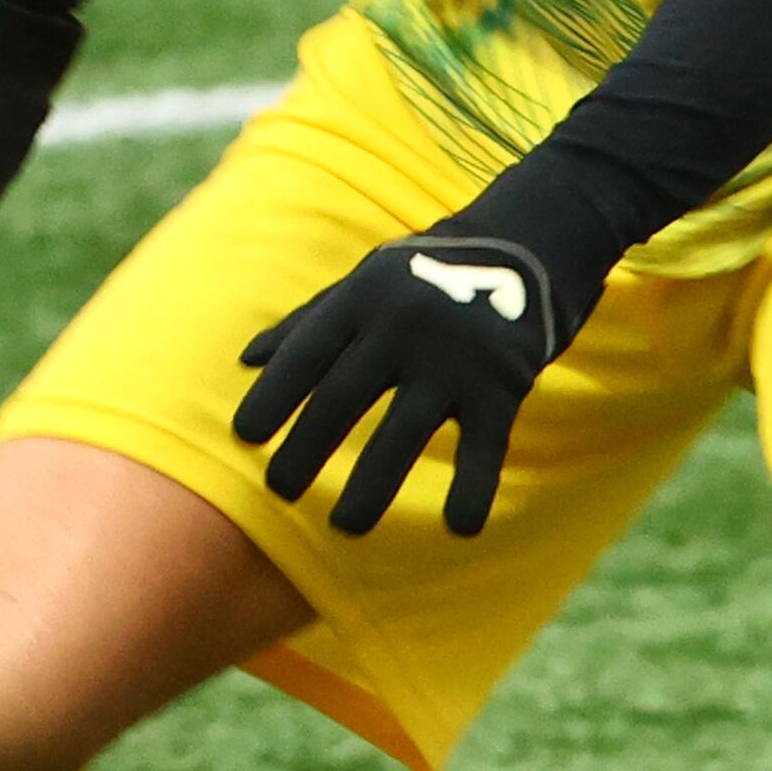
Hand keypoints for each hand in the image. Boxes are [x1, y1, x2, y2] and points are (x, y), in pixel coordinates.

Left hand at [230, 230, 564, 535]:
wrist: (527, 243)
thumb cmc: (426, 271)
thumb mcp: (365, 281)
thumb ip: (309, 321)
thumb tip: (246, 361)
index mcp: (362, 298)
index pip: (307, 353)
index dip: (274, 396)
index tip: (245, 438)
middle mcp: (403, 325)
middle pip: (344, 396)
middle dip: (307, 447)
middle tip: (279, 491)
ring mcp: (454, 356)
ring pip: (406, 430)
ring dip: (373, 484)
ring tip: (346, 526)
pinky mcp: (502, 382)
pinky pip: (484, 444)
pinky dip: (474, 486)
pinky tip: (460, 527)